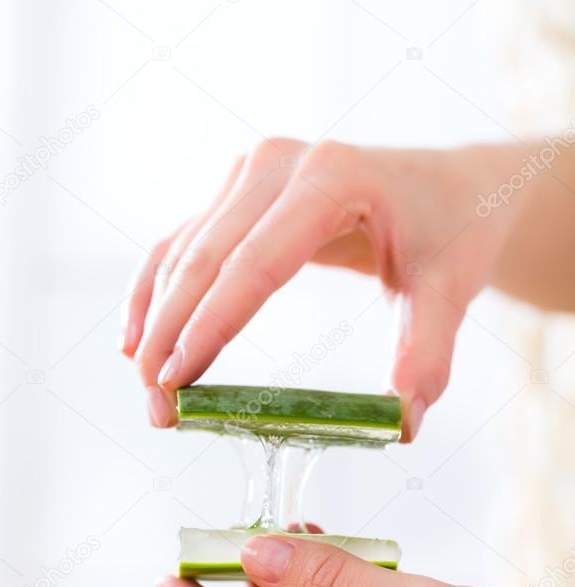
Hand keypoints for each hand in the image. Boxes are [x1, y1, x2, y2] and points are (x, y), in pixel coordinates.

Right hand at [123, 138, 523, 436]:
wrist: (448, 187)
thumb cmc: (451, 230)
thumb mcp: (451, 287)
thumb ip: (429, 351)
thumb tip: (401, 421)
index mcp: (331, 177)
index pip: (255, 263)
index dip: (211, 325)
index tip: (177, 382)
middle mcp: (277, 165)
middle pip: (204, 257)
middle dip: (170, 336)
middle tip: (156, 406)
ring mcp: (250, 174)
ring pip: (182, 253)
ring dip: (155, 321)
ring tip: (148, 390)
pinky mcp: (236, 194)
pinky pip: (182, 244)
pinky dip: (154, 292)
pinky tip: (135, 339)